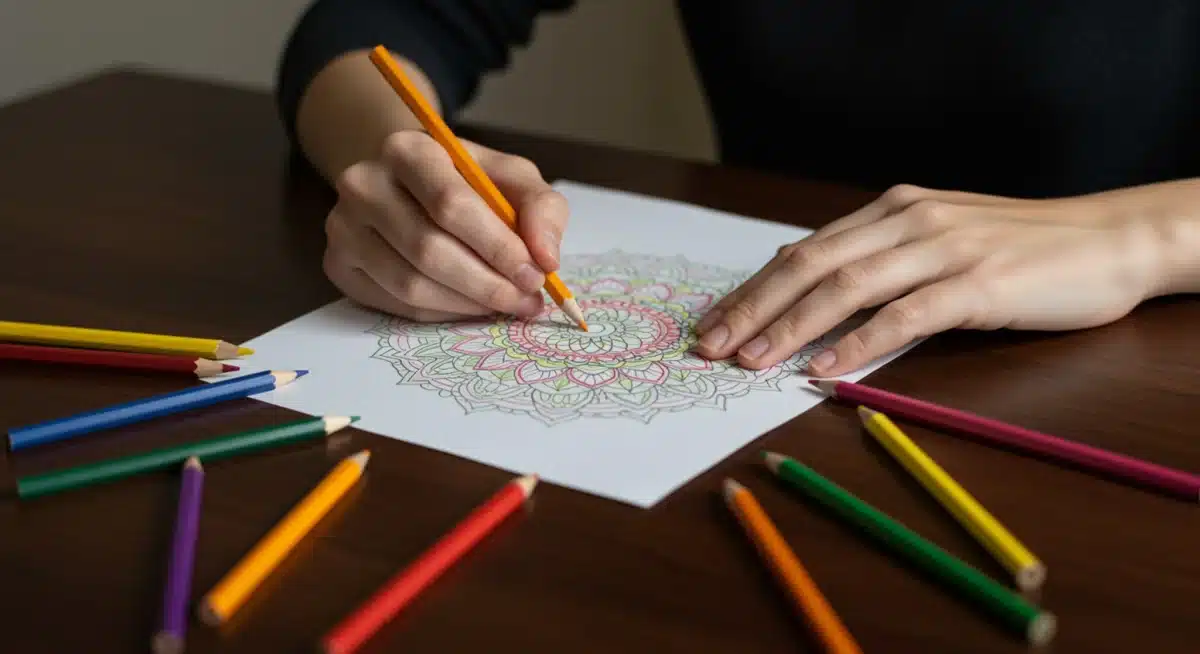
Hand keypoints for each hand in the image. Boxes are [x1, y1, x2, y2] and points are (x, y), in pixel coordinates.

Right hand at [322, 130, 567, 320]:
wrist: (408, 185)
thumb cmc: (468, 182)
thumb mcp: (512, 178)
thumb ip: (540, 208)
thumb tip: (546, 258)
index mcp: (407, 149)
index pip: (450, 204)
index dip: (497, 247)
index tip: (536, 274)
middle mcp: (363, 184)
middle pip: (428, 250)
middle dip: (487, 284)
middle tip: (526, 301)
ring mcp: (343, 227)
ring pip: (410, 285)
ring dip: (467, 305)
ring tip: (505, 305)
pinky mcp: (338, 265)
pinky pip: (396, 305)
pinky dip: (442, 314)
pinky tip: (469, 305)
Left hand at [692, 183, 1168, 375]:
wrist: (1110, 239)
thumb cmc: (1020, 248)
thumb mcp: (938, 240)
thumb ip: (880, 259)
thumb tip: (810, 293)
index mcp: (892, 210)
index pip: (805, 250)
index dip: (753, 289)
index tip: (714, 323)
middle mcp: (908, 221)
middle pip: (810, 265)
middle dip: (753, 308)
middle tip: (711, 346)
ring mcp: (943, 249)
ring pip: (847, 287)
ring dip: (791, 327)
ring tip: (751, 362)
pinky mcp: (978, 284)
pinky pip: (906, 316)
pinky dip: (860, 342)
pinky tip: (826, 369)